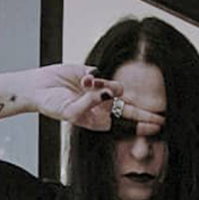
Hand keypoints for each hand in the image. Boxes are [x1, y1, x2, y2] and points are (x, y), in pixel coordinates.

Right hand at [24, 64, 164, 133]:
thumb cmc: (52, 104)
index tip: (157, 125)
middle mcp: (101, 105)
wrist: (37, 88)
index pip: (122, 122)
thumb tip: (110, 93)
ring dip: (107, 87)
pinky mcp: (94, 74)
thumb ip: (90, 104)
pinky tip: (84, 79)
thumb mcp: (70, 111)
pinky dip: (95, 78)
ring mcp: (99, 90)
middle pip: (128, 109)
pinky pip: (103, 75)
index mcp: (97, 117)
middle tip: (161, 117)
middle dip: (144, 113)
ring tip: (88, 86)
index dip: (140, 123)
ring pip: (116, 88)